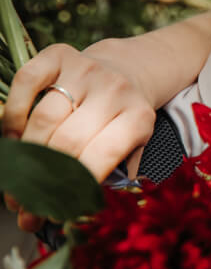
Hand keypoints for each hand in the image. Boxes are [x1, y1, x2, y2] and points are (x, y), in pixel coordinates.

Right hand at [2, 44, 155, 229]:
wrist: (129, 69)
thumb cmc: (123, 117)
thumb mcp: (131, 146)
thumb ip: (105, 176)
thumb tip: (63, 214)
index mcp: (138, 118)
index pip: (100, 159)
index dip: (71, 190)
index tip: (52, 214)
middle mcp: (115, 90)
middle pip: (67, 142)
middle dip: (41, 181)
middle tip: (24, 207)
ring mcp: (86, 70)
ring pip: (43, 118)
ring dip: (23, 156)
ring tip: (14, 183)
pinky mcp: (60, 54)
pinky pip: (26, 81)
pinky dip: (13, 113)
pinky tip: (13, 138)